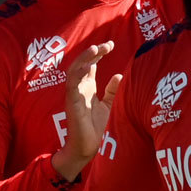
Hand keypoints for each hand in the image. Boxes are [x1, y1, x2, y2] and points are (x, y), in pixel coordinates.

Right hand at [52, 42, 122, 180]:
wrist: (87, 145)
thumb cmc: (95, 127)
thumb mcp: (108, 105)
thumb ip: (111, 91)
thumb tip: (119, 75)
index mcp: (88, 87)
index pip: (91, 65)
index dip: (99, 53)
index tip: (110, 44)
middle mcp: (80, 87)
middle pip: (84, 63)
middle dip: (94, 52)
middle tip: (107, 45)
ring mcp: (74, 93)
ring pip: (75, 69)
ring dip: (84, 58)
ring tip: (96, 49)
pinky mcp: (71, 101)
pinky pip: (71, 84)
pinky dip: (78, 73)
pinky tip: (87, 66)